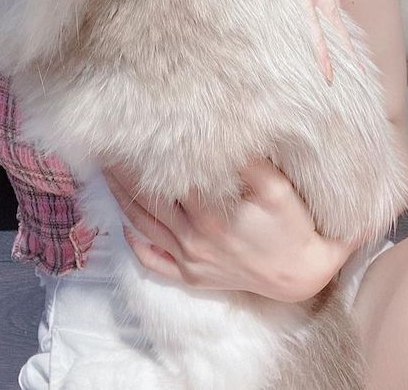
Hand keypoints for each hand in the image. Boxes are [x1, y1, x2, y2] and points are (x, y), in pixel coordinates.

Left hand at [103, 158, 355, 302]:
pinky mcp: (191, 276)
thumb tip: (222, 134)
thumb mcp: (277, 188)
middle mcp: (193, 236)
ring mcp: (189, 258)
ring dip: (121, 199)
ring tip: (104, 172)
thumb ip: (248, 162)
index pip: (167, 176)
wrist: (302, 275)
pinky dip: (136, 245)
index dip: (147, 154)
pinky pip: (154, 262)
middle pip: (147, 199)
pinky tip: (125, 227)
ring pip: (144, 225)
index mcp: (210, 213)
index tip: (132, 131)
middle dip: (124, 172)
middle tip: (104, 145)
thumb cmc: (294, 226)